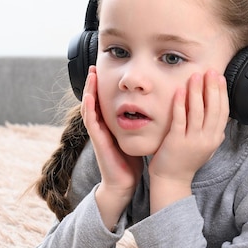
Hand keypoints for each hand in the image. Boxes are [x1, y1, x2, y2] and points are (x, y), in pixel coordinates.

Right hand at [82, 66, 142, 228]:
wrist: (125, 182)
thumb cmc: (132, 160)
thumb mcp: (137, 136)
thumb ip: (142, 122)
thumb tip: (158, 107)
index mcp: (111, 124)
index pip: (106, 100)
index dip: (106, 85)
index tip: (109, 68)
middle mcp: (102, 126)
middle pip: (95, 99)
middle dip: (94, 83)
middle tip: (95, 65)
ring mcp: (98, 133)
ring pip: (90, 107)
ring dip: (89, 90)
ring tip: (92, 74)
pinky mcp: (98, 141)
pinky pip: (91, 122)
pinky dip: (89, 108)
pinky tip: (90, 97)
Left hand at [148, 69, 228, 211]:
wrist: (172, 180)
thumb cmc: (186, 162)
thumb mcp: (206, 147)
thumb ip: (213, 133)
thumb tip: (221, 120)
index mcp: (215, 138)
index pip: (223, 111)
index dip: (222, 93)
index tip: (219, 78)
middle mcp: (207, 139)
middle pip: (213, 109)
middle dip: (212, 88)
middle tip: (210, 71)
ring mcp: (192, 140)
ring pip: (198, 111)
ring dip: (197, 91)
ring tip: (196, 76)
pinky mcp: (176, 141)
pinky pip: (180, 118)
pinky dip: (181, 103)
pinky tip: (181, 90)